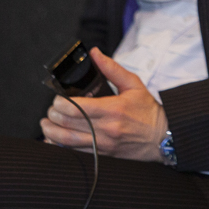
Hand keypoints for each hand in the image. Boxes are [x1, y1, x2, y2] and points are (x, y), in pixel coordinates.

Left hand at [41, 47, 169, 161]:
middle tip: (50, 110)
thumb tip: (95, 54)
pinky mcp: (103, 155)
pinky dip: (60, 147)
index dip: (60, 103)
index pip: (77, 108)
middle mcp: (106, 129)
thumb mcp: (133, 84)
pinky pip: (75, 154)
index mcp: (113, 109)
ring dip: (51, 133)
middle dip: (53, 116)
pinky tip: (53, 141)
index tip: (57, 99)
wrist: (162, 137)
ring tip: (46, 125)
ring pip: (68, 141)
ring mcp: (103, 144)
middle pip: (68, 124)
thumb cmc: (147, 110)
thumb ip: (112, 69)